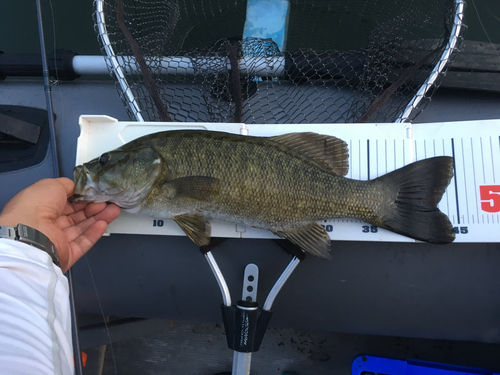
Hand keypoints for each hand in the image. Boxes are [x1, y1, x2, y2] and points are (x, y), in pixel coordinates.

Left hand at [0, 178, 120, 271]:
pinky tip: (104, 223)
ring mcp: (57, 240)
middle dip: (93, 207)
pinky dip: (94, 233)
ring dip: (98, 218)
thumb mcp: (52, 185)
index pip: (66, 202)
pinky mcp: (66, 253)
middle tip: (107, 201)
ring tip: (113, 210)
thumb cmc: (35, 207)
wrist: (31, 236)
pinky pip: (83, 242)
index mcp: (41, 207)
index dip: (82, 197)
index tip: (96, 192)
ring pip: (82, 228)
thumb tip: (77, 186)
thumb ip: (67, 185)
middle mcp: (48, 224)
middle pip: (76, 215)